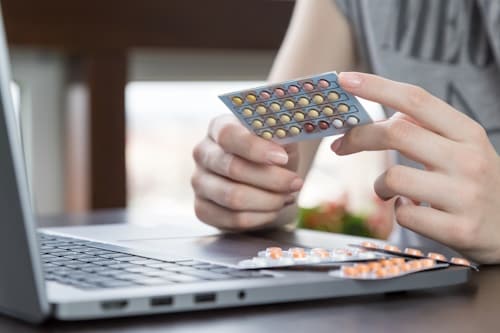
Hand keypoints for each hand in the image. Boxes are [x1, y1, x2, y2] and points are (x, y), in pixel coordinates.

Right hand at [191, 115, 303, 229]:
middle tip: (296, 183)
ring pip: (233, 197)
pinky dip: (261, 217)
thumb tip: (284, 142)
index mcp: (219, 127)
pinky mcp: (202, 209)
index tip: (282, 158)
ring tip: (287, 196)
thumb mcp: (281, 138)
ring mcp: (199, 182)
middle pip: (233, 168)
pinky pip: (234, 219)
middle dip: (272, 179)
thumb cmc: (272, 153)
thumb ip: (281, 136)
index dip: (256, 148)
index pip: (229, 135)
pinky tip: (273, 209)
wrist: (264, 179)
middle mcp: (203, 153)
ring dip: (269, 200)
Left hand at [331, 72, 499, 263]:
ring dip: (380, 185)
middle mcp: (469, 159)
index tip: (344, 80)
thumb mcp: (465, 148)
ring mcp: (465, 195)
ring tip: (390, 191)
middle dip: (358, 136)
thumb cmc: (480, 184)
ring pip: (394, 177)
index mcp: (468, 132)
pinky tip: (412, 211)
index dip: (376, 86)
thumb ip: (429, 130)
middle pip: (397, 132)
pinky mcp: (458, 229)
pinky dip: (398, 211)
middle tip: (340, 146)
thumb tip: (385, 114)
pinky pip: (403, 215)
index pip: (416, 98)